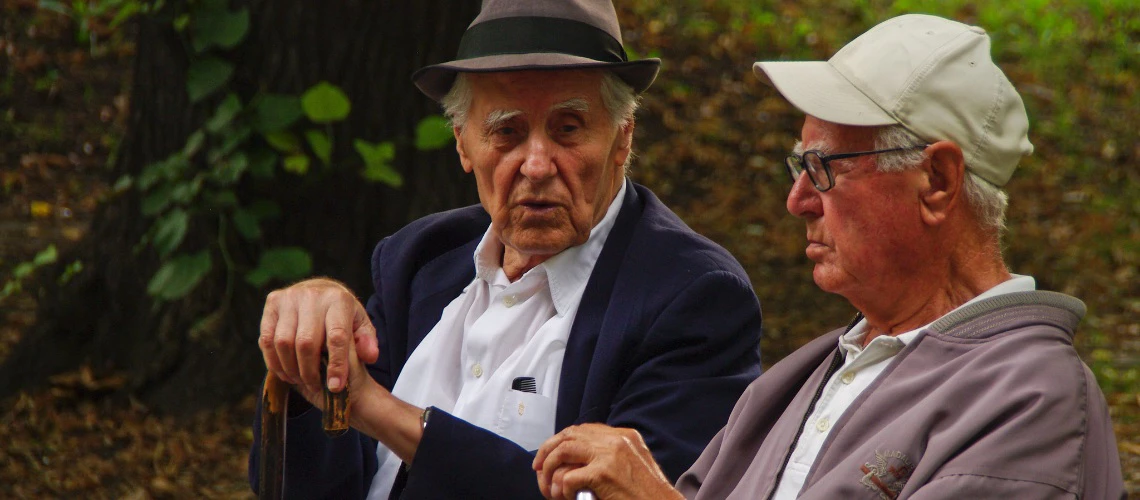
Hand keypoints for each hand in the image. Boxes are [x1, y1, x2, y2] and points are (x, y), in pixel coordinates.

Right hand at [258, 278, 379, 395]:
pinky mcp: (272, 302)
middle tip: (315, 385)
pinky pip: (267, 339)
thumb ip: (367, 341)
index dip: (336, 365)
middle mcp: (313, 295)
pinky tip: (285, 371)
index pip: (337, 337)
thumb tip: (369, 357)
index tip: (336, 387)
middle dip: (310, 371)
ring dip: (290, 368)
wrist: (318, 290)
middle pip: (306, 342)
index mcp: (339, 300)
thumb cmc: (342, 315)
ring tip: (300, 380)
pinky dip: (274, 361)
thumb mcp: (360, 324)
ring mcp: (289, 297)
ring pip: (283, 342)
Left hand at [533, 424, 681, 499]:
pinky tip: (566, 496)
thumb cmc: (648, 494)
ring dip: (549, 466)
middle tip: (538, 465)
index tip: (551, 452)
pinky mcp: (604, 473)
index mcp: (624, 435)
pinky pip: (570, 476)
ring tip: (546, 481)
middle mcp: (616, 440)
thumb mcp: (634, 464)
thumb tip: (585, 457)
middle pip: (570, 434)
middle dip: (548, 449)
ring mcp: (610, 454)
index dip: (562, 439)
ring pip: (564, 450)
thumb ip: (614, 454)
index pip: (584, 429)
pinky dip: (563, 487)